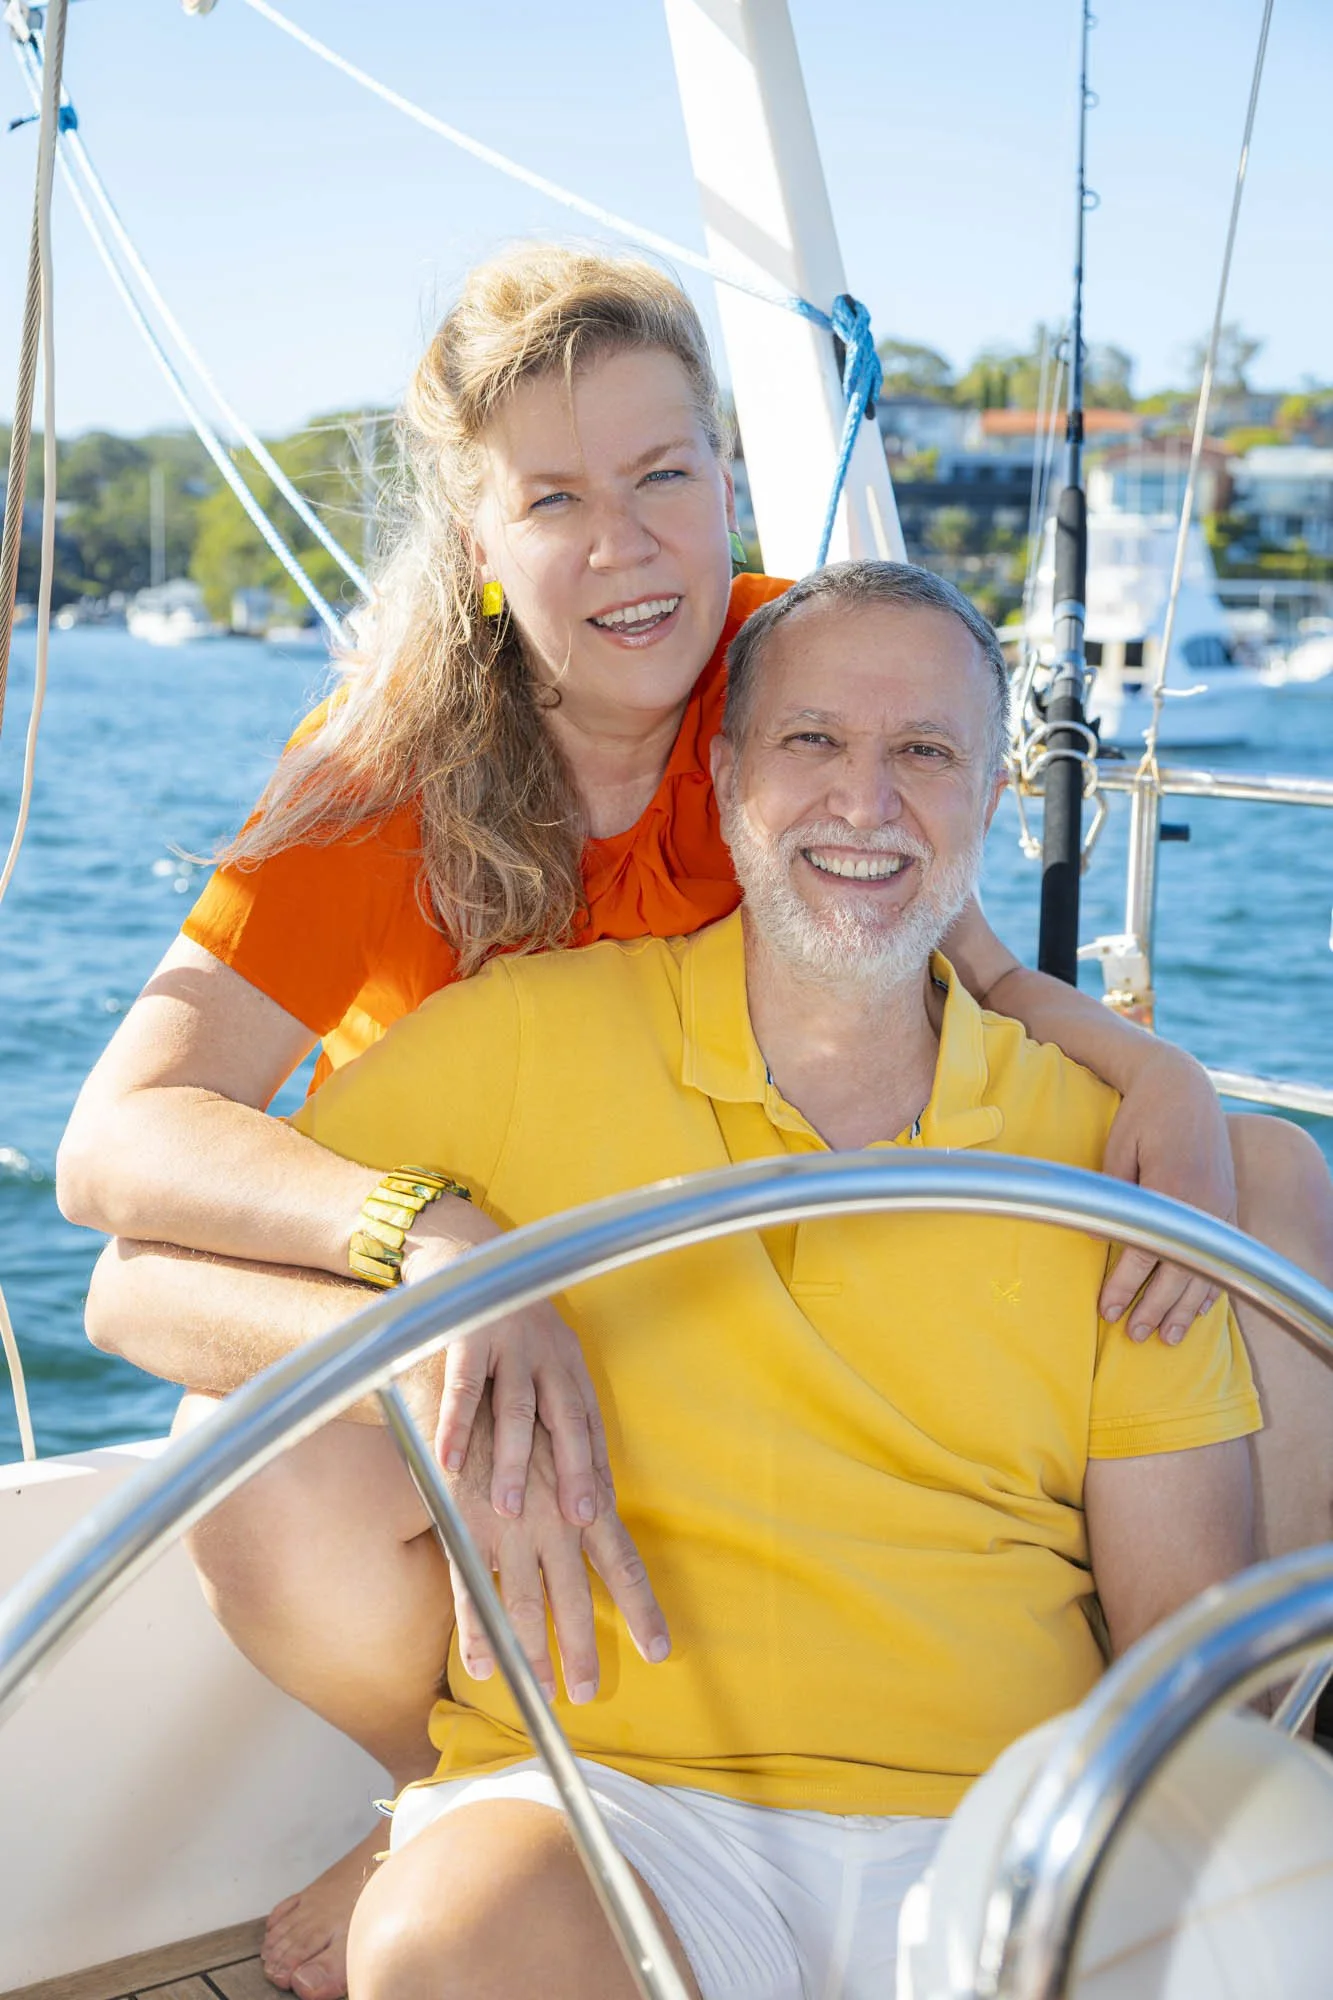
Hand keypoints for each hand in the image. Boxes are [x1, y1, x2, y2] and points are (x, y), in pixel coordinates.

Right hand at [401, 1205, 610, 1528]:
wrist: (465, 1255)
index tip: (601, 1514)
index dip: (597, 1467)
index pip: (590, 1423)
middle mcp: (547, 1353)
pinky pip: (463, 1388)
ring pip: (517, 1410)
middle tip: (577, 1521)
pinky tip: (449, 1462)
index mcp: (568, 1363)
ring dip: (514, 1461)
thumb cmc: (504, 1323)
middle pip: (567, 1420)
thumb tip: (559, 1470)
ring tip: (508, 1509)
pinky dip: (456, 1426)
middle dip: (573, 1471)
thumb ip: (546, 1404)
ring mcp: (509, 1343)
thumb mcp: (538, 1356)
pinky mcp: (467, 1335)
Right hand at [444, 1396, 669, 1704]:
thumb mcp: (565, 1452)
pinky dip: (478, 1631)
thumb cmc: (523, 1421)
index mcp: (583, 1503)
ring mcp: (509, 1527)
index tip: (659, 1650)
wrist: (469, 1386)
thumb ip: (583, 1492)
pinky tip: (486, 1667)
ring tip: (543, 1692)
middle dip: (582, 1648)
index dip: (641, 1609)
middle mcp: (553, 1520)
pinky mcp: (466, 1527)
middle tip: (589, 1691)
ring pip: (524, 1604)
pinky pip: (472, 1590)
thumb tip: (602, 1523)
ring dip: (534, 1652)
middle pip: (574, 1597)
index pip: (622, 1564)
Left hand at [1098, 1047, 1233, 1342]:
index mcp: (1171, 1189)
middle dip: (1154, 1307)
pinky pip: (1222, 1257)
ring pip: (1205, 1270)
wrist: (1184, 1087)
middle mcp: (1203, 1205)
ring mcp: (1220, 1208)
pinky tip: (1197, 1310)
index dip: (1124, 1286)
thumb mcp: (1117, 1153)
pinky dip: (1210, 1286)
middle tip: (1134, 1334)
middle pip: (1179, 1271)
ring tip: (1165, 1337)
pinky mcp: (1227, 1207)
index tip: (1107, 1311)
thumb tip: (1103, 1245)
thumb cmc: (1141, 1117)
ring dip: (1184, 1308)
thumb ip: (1115, 1199)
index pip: (1145, 1253)